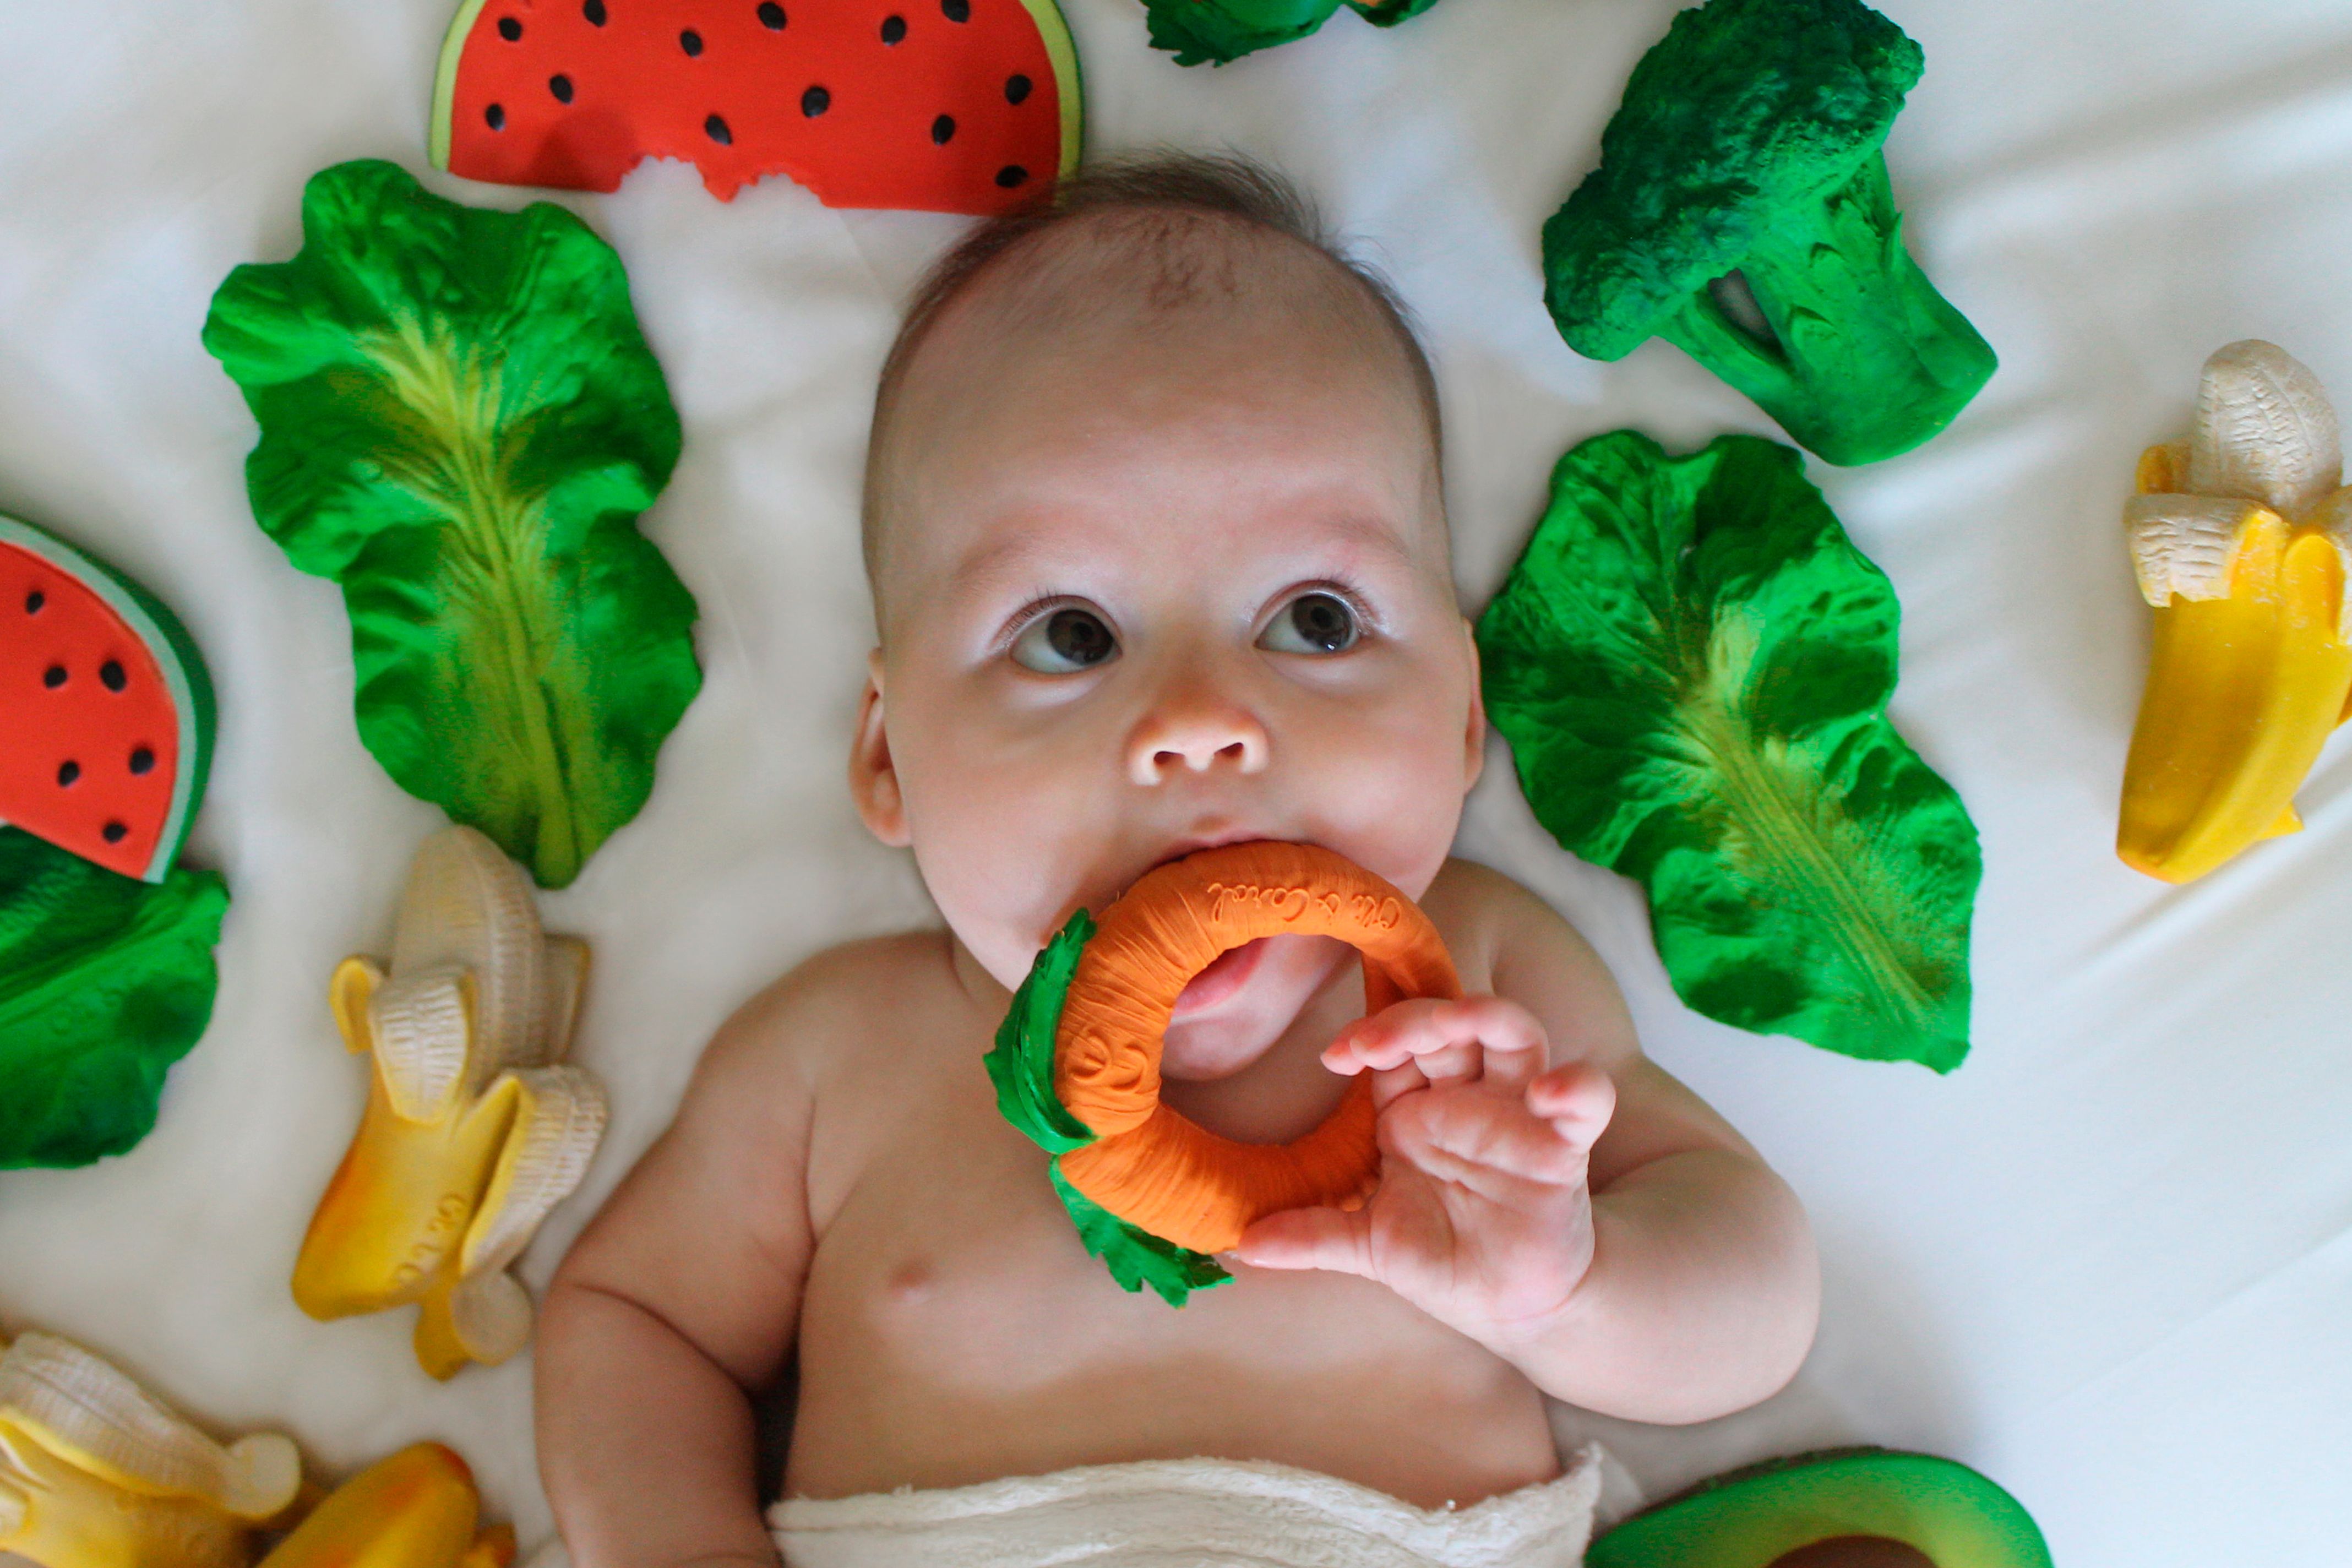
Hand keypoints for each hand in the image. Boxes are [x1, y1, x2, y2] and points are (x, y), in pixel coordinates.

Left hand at [1230, 996, 1615, 1349]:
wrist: (1510, 1308)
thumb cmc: (1443, 1259)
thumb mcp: (1369, 1246)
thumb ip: (1312, 1236)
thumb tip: (1239, 1242)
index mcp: (1416, 1111)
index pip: (1394, 1047)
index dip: (1370, 1035)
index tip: (1336, 1054)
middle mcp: (1467, 1100)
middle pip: (1450, 1024)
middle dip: (1417, 1015)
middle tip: (1380, 1037)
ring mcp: (1518, 1117)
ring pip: (1516, 1035)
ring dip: (1488, 1016)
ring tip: (1459, 1022)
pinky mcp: (1564, 1149)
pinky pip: (1586, 1100)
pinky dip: (1579, 1085)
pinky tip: (1556, 1091)